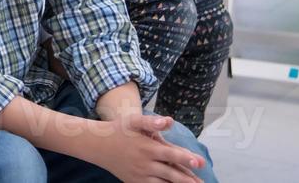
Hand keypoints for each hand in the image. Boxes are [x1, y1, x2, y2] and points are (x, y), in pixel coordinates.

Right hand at [90, 111, 204, 182]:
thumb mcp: (133, 121)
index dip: (186, 158)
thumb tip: (169, 121)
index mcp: (147, 148)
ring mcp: (141, 175)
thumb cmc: (119, 130)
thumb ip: (151, 121)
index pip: (171, 154)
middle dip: (188, 179)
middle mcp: (145, 164)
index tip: (200, 162)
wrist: (98, 145)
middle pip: (171, 174)